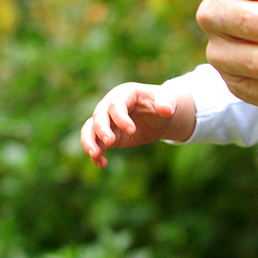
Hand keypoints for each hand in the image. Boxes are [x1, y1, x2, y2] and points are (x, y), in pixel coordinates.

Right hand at [81, 83, 195, 167]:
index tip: (132, 131)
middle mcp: (110, 105)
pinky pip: (95, 143)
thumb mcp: (168, 99)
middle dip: (102, 129)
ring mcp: (107, 121)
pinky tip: (102, 164)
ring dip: (89, 142)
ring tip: (95, 155)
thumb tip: (166, 110)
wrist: (159, 115)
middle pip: (98, 116)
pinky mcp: (108, 135)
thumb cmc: (162, 102)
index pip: (116, 104)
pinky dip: (96, 154)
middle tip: (110, 143)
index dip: (121, 118)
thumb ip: (166, 102)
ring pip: (89, 129)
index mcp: (124, 93)